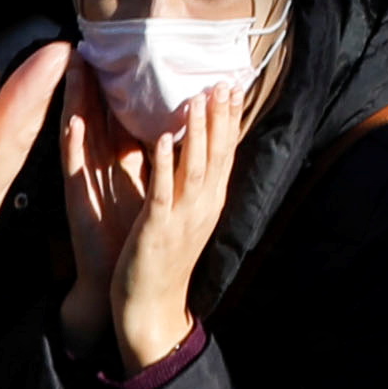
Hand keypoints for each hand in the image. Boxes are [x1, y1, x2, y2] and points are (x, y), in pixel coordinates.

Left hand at [61, 59, 256, 357]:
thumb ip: (193, 187)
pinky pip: (162, 191)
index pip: (226, 153)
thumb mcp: (188, 219)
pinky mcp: (157, 227)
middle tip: (225, 81)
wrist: (152, 307)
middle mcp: (202, 206)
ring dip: (198, 131)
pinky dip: (164, 164)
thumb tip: (199, 155)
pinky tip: (163, 139)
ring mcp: (182, 217)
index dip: (230, 120)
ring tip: (198, 98)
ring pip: (194, 167)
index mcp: (209, 202)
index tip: (234, 87)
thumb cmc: (164, 260)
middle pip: (217, 154)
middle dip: (221, 117)